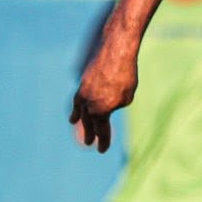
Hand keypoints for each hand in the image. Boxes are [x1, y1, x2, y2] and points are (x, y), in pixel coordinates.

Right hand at [69, 36, 137, 151]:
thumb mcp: (127, 96)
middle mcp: (89, 104)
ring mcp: (84, 93)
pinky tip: (76, 105)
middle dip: (90, 133)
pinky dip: (77, 104)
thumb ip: (116, 105)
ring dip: (80, 118)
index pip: (101, 130)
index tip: (102, 151)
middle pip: (89, 123)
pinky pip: (78, 98)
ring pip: (80, 110)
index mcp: (101, 111)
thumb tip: (109, 105)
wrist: (115, 50)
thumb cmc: (126, 75)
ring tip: (75, 123)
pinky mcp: (83, 82)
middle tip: (89, 143)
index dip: (103, 141)